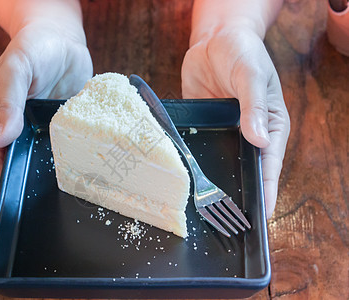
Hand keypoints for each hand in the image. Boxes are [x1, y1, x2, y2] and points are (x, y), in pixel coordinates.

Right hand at [0, 22, 92, 211]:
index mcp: (0, 118)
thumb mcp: (16, 68)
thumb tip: (1, 137)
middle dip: (23, 187)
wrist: (62, 38)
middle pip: (19, 164)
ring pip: (45, 160)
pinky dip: (75, 160)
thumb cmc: (33, 48)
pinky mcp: (68, 126)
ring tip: (62, 199)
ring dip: (51, 177)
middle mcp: (22, 128)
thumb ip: (8, 100)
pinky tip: (86, 173)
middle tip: (34, 213)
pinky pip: (69, 147)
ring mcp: (46, 129)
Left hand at [181, 27, 289, 217]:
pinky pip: (198, 146)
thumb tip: (260, 139)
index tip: (262, 214)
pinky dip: (191, 160)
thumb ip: (254, 105)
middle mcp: (246, 132)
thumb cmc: (242, 52)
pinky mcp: (203, 125)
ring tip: (203, 205)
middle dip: (238, 191)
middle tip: (228, 218)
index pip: (269, 163)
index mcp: (269, 124)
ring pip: (220, 161)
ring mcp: (223, 131)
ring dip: (213, 179)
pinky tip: (183, 173)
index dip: (267, 189)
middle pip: (245, 168)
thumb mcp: (252, 75)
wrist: (214, 39)